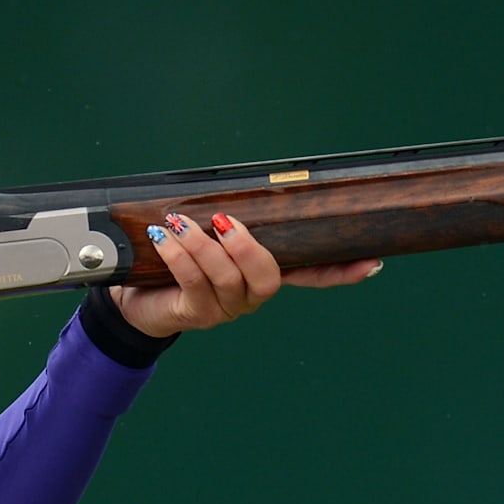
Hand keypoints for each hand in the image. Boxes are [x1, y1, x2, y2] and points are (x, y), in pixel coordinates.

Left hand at [112, 212, 382, 338]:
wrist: (133, 298)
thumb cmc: (174, 261)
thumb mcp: (206, 235)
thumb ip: (227, 218)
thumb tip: (232, 189)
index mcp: (261, 274)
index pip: (310, 274)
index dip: (340, 271)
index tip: (370, 263)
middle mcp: (250, 296)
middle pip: (268, 277)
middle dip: (248, 248)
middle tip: (224, 221)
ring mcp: (225, 308)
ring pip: (228, 279)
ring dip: (203, 246)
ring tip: (180, 223)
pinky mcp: (195, 314)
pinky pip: (193, 284)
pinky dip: (179, 256)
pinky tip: (164, 238)